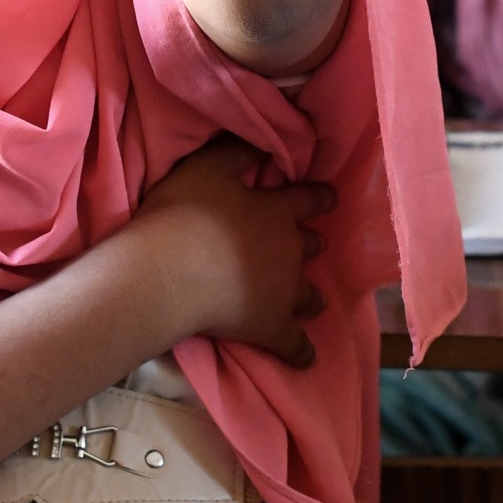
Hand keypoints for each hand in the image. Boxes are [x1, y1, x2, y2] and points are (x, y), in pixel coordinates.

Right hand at [129, 136, 334, 366]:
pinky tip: (308, 359)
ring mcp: (285, 292)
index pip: (307, 198)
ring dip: (312, 296)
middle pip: (309, 246)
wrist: (170, 271)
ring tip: (315, 301)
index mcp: (277, 211)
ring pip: (309, 295)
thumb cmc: (184, 213)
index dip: (320, 196)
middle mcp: (289, 250)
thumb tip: (262, 143)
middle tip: (315, 245)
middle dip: (311, 244)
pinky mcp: (273, 329)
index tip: (332, 196)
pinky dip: (303, 353)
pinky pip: (296, 346)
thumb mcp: (207, 167)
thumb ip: (237, 153)